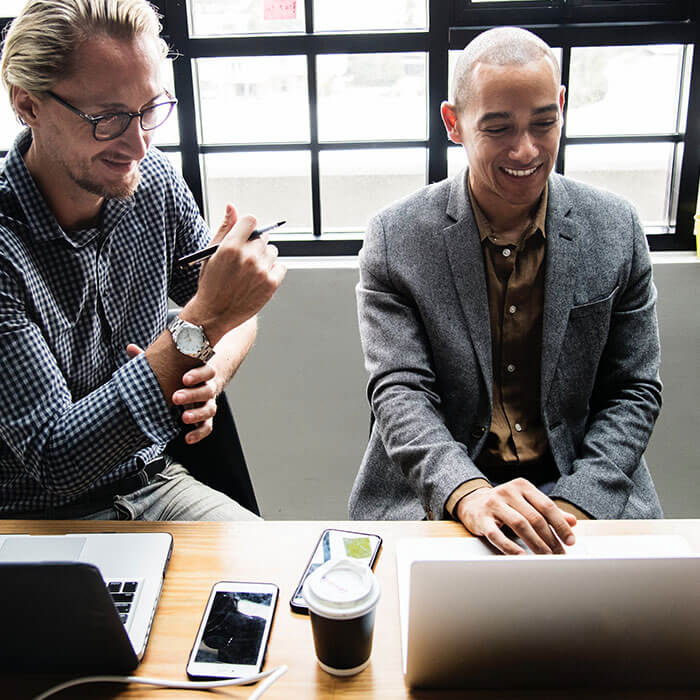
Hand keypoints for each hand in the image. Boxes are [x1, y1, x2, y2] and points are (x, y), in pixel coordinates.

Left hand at [127, 344, 217, 443]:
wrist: (198, 382)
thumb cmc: (179, 372)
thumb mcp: (169, 365)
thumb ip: (151, 358)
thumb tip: (130, 348)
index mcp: (201, 372)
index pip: (207, 371)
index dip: (198, 374)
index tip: (184, 378)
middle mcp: (207, 387)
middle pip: (208, 390)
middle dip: (192, 395)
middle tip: (175, 398)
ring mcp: (208, 403)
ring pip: (210, 409)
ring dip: (197, 414)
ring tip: (183, 418)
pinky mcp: (205, 418)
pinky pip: (207, 427)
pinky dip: (199, 434)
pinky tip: (187, 438)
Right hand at [185, 204, 285, 342]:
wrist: (214, 314)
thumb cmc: (211, 283)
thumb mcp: (212, 253)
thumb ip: (224, 228)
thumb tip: (232, 206)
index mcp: (230, 246)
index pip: (251, 220)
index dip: (248, 227)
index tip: (245, 235)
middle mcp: (248, 256)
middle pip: (262, 237)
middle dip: (255, 245)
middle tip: (244, 259)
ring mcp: (261, 270)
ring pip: (272, 251)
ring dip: (264, 258)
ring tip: (251, 271)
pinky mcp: (271, 284)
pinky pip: (281, 267)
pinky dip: (273, 271)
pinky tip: (260, 278)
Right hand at [455, 477, 576, 554]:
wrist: (471, 502)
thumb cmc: (504, 505)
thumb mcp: (526, 503)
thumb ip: (547, 511)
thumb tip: (572, 522)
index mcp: (522, 486)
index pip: (546, 506)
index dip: (560, 525)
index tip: (570, 541)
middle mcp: (507, 492)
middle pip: (534, 518)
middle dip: (550, 539)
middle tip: (559, 554)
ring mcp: (493, 504)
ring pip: (519, 525)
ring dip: (536, 544)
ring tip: (545, 557)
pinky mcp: (481, 519)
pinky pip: (498, 535)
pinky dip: (511, 547)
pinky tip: (521, 557)